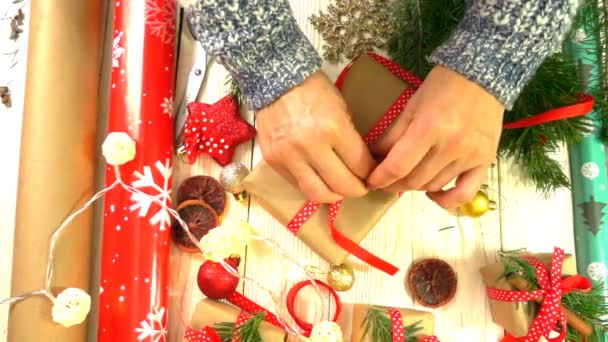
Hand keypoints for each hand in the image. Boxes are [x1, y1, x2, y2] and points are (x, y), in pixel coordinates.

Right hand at [256, 71, 375, 202]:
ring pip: (317, 194)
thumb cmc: (314, 92)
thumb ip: (351, 140)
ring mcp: (288, 156)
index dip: (370, 174)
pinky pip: (298, 186)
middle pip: (341, 186)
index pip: (360, 166)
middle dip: (357, 190)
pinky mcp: (273, 162)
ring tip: (340, 188)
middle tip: (361, 187)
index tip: (373, 175)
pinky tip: (320, 180)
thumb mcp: (342, 109)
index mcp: (333, 128)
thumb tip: (364, 167)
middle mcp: (310, 146)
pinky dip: (312, 186)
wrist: (276, 82)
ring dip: (334, 196)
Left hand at [367, 65, 504, 208]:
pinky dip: (446, 200)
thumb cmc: (442, 87)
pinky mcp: (485, 161)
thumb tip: (373, 159)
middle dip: (394, 183)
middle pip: (414, 180)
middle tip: (385, 180)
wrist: (483, 76)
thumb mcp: (411, 106)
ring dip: (415, 186)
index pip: (397, 166)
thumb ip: (392, 136)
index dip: (379, 178)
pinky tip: (433, 194)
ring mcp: (470, 156)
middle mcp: (451, 146)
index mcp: (428, 128)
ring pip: (433, 186)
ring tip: (407, 178)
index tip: (370, 181)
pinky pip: (464, 194)